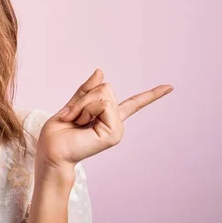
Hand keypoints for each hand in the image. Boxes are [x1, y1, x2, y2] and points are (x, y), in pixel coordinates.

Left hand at [35, 68, 172, 175]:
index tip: (170, 87)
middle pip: (106, 88)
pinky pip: (102, 104)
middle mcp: (115, 122)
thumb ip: (87, 90)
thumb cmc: (57, 134)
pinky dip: (86, 109)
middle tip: (72, 116)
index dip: (151, 95)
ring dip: (82, 105)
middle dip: (83, 98)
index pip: (133, 104)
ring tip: (76, 121)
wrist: (52, 151)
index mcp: (107, 117)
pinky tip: (81, 123)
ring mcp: (117, 128)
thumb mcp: (72, 105)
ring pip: (103, 95)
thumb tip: (101, 71)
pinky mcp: (114, 133)